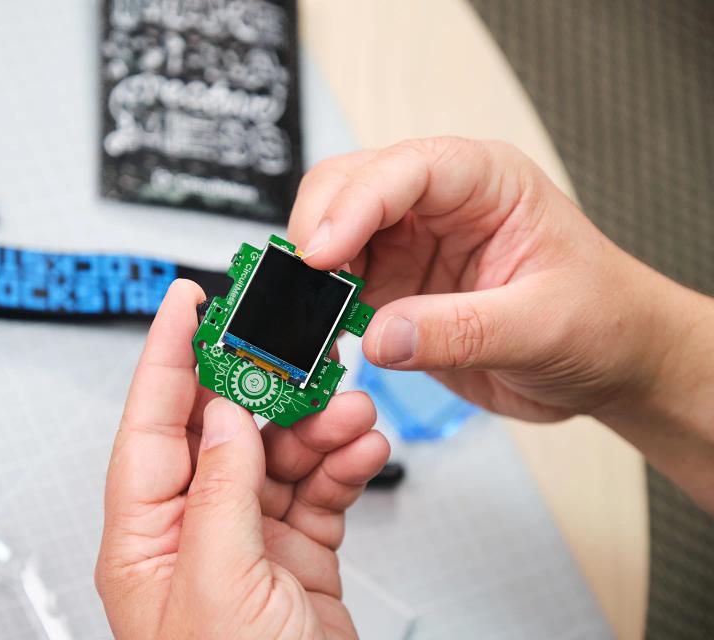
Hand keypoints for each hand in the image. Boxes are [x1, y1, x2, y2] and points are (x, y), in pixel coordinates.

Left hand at [95, 280, 389, 638]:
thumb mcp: (218, 585)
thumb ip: (220, 489)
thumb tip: (225, 412)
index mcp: (146, 537)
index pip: (150, 424)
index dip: (167, 355)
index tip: (187, 301)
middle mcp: (192, 532)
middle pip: (222, 429)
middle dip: (265, 386)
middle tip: (298, 349)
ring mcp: (248, 541)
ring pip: (278, 453)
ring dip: (317, 426)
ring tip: (350, 414)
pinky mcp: (298, 554)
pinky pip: (318, 488)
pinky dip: (343, 464)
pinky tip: (361, 451)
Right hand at [288, 136, 686, 421]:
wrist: (610, 363)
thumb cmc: (601, 320)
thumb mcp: (542, 325)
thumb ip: (462, 331)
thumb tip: (380, 338)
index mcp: (484, 182)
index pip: (403, 169)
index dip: (353, 205)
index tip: (321, 256)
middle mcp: (437, 204)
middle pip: (346, 186)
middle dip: (316, 232)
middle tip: (304, 288)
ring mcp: (409, 245)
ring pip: (330, 235)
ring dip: (311, 276)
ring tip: (310, 321)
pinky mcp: (394, 288)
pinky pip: (338, 290)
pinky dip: (320, 312)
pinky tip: (324, 340)